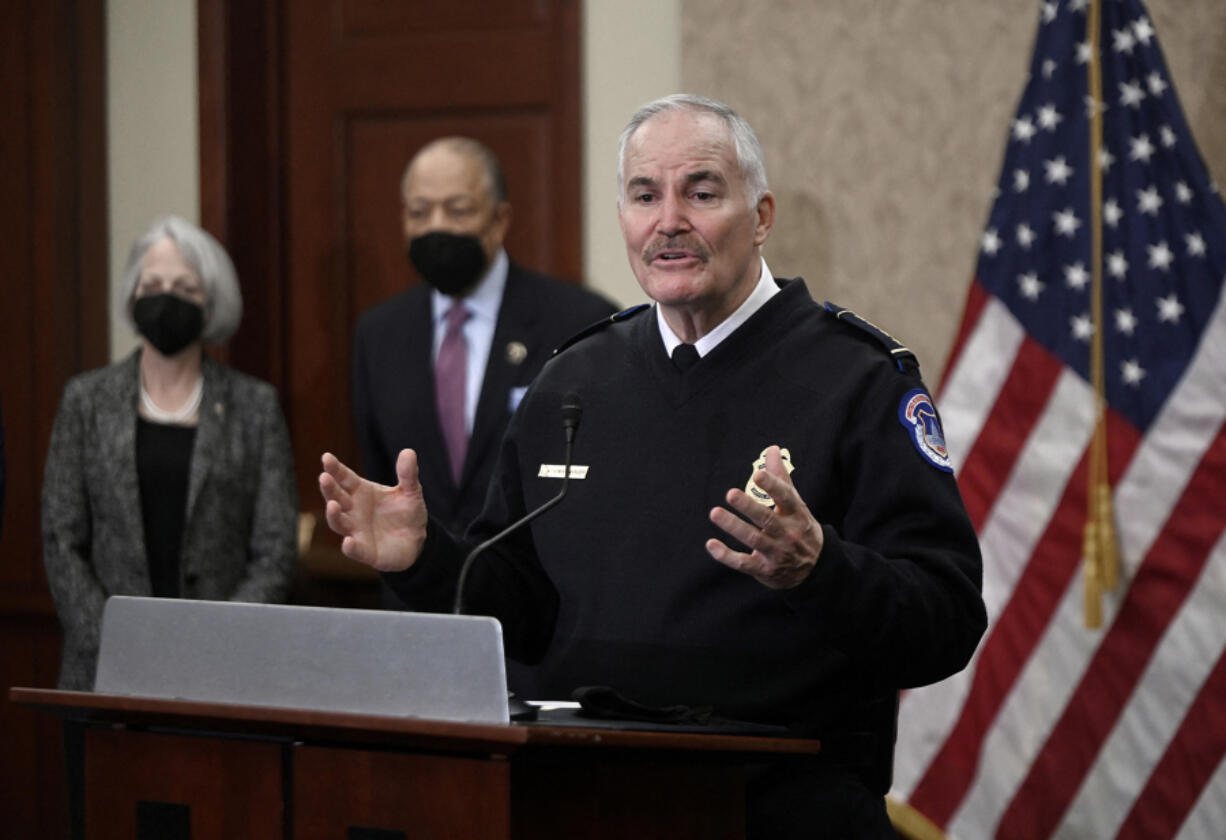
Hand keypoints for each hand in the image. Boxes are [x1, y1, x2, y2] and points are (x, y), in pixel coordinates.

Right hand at [318, 449, 427, 571]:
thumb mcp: (411, 491)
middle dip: (329, 489)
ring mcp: (356, 531)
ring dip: (334, 515)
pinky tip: (348, 542)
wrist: (417, 540)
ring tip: (333, 505)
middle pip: (336, 498)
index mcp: (361, 492)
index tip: (326, 457)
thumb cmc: (407, 512)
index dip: (335, 468)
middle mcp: (353, 510)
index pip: (344, 478)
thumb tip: (409, 452)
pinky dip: (350, 547)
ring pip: (339, 523)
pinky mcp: (365, 552)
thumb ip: (408, 474)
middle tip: (324, 477)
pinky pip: (354, 550)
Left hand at [706, 445, 823, 588]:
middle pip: (767, 519)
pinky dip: (726, 555)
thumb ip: (781, 478)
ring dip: (734, 526)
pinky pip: (743, 563)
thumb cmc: (800, 529)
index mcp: (796, 515)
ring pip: (753, 539)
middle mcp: (787, 534)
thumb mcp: (796, 505)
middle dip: (748, 507)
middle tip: (731, 494)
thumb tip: (772, 449)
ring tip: (715, 513)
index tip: (758, 475)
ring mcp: (776, 553)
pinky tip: (711, 544)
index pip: (786, 498)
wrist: (816, 568)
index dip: (773, 486)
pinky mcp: (764, 570)